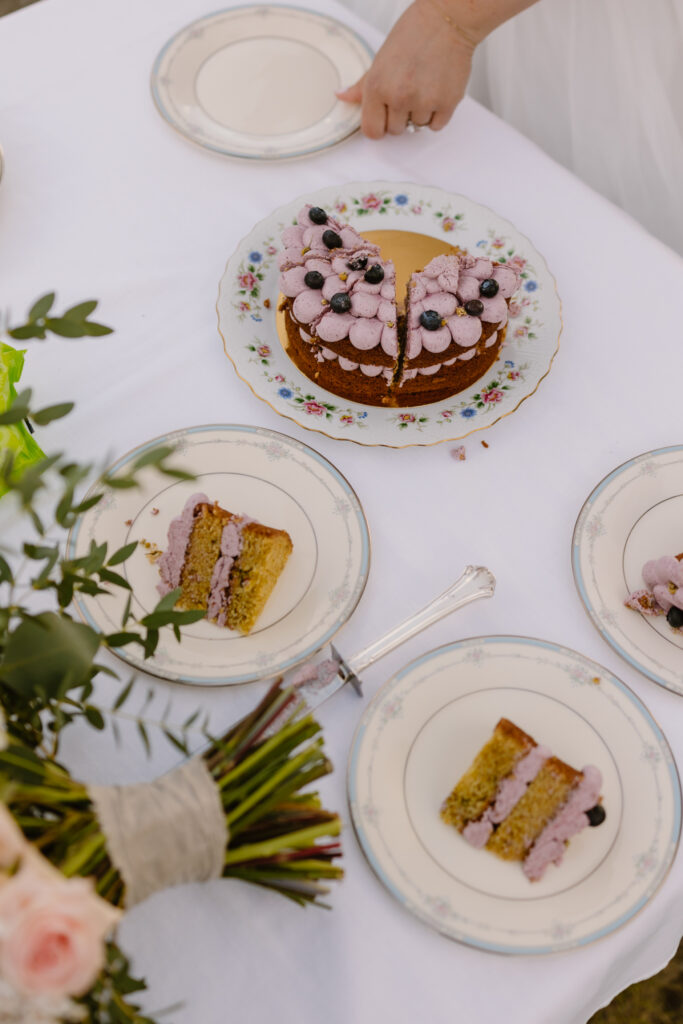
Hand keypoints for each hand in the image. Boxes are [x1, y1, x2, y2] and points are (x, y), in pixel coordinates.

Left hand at [336, 0, 477, 138]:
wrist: (446, 21)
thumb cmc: (413, 35)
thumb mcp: (380, 59)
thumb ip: (362, 86)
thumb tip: (342, 96)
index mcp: (377, 87)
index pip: (372, 131)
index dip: (379, 125)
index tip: (384, 118)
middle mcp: (399, 97)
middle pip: (395, 131)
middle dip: (400, 116)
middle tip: (408, 90)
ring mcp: (423, 102)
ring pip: (417, 127)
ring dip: (420, 113)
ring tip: (424, 85)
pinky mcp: (446, 103)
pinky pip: (436, 126)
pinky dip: (437, 114)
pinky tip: (436, 91)